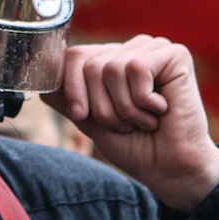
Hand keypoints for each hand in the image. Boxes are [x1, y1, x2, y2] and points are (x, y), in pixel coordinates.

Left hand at [43, 36, 218, 210]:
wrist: (170, 169)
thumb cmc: (135, 147)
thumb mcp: (92, 122)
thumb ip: (69, 100)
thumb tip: (43, 84)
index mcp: (112, 61)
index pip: (74, 56)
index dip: (71, 88)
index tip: (81, 116)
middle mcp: (131, 50)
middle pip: (89, 64)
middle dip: (101, 106)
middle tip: (126, 124)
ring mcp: (153, 50)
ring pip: (110, 68)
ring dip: (124, 107)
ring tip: (144, 120)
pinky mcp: (174, 55)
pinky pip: (136, 69)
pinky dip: (142, 100)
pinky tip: (161, 110)